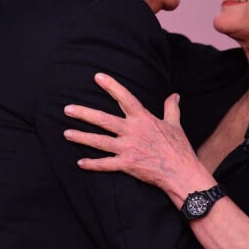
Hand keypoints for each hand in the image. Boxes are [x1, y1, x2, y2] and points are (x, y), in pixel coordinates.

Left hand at [64, 73, 205, 198]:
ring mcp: (128, 148)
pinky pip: (105, 165)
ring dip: (82, 137)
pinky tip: (80, 163)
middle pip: (103, 119)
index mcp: (143, 119)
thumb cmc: (179, 148)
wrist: (182, 172)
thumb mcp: (175, 124)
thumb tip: (174, 95)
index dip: (111, 86)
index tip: (97, 77)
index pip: (125, 98)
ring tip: (67, 133)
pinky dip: (92, 164)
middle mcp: (132, 131)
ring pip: (99, 141)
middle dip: (84, 113)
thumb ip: (171, 108)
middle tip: (67, 109)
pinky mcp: (127, 165)